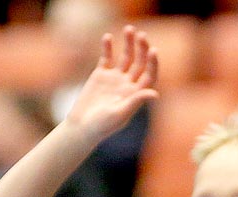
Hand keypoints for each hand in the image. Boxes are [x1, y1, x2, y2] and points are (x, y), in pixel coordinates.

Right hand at [66, 26, 159, 141]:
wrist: (82, 126)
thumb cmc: (103, 126)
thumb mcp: (120, 114)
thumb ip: (136, 101)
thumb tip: (155, 93)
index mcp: (136, 94)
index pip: (149, 75)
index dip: (153, 64)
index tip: (153, 50)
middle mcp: (128, 84)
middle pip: (139, 63)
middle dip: (141, 49)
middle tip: (141, 35)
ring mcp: (115, 78)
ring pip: (125, 57)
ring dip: (128, 43)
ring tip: (129, 28)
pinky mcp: (100, 75)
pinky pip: (106, 58)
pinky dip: (107, 47)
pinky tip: (107, 37)